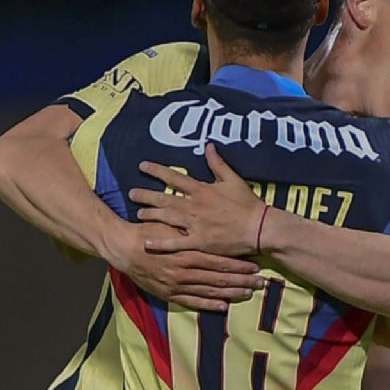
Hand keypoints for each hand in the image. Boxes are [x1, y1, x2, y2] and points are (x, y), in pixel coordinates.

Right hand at [104, 220, 265, 311]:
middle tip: (261, 283)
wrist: (123, 248)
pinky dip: (209, 304)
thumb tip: (213, 228)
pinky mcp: (169, 293)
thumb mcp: (172, 225)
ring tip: (248, 293)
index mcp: (189, 253)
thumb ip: (193, 230)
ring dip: (231, 293)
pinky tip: (223, 306)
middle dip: (242, 281)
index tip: (256, 266)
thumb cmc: (148, 232)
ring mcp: (178, 285)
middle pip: (220, 278)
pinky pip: (193, 301)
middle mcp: (186, 271)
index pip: (221, 261)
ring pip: (210, 291)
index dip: (240, 265)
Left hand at [129, 144, 266, 255]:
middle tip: (131, 193)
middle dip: (146, 195)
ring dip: (150, 215)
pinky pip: (176, 243)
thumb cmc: (247, 204)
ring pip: (166, 218)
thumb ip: (217, 163)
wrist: (259, 228)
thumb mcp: (233, 179)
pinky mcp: (199, 242)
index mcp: (201, 190)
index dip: (157, 171)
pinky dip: (160, 243)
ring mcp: (195, 225)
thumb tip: (208, 145)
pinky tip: (146, 242)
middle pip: (164, 199)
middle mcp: (194, 206)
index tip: (142, 166)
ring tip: (138, 214)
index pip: (174, 177)